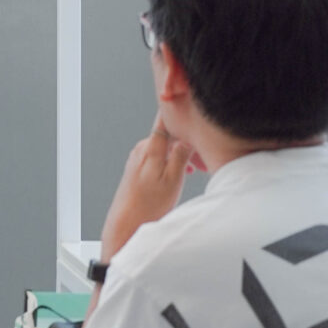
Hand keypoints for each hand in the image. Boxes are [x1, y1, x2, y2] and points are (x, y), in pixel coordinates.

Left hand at [101, 116, 193, 261]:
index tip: (188, 104)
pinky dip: (170, 161)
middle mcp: (141, 149)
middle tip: (201, 154)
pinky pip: (158, 157)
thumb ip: (180, 155)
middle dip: (185, 140)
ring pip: (164, 147)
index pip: (164, 119)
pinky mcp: (137, 168)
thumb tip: (187, 136)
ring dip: (179, 154)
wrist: (126, 224)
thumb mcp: (173, 180)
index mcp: (150, 148)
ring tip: (193, 169)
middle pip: (167, 135)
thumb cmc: (148, 205)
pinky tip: (179, 174)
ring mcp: (138, 158)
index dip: (176, 111)